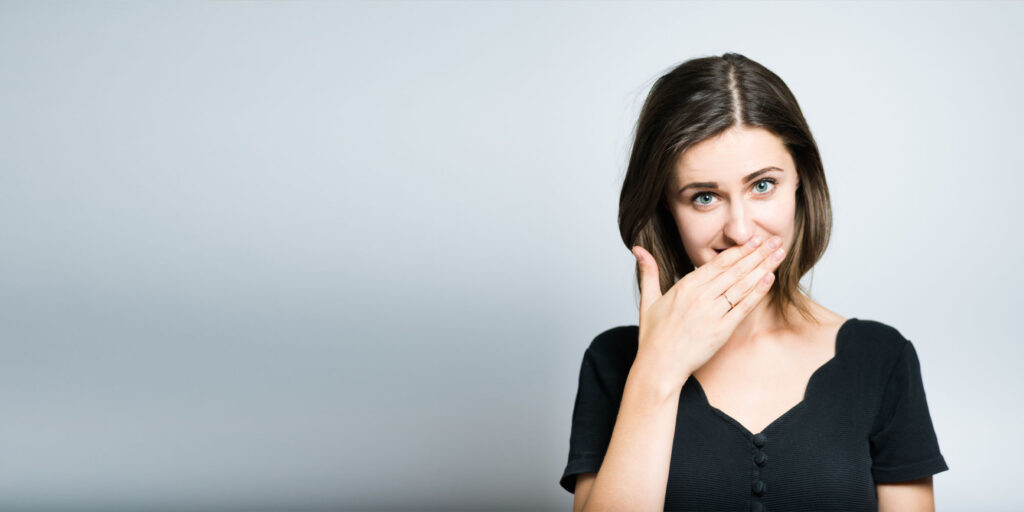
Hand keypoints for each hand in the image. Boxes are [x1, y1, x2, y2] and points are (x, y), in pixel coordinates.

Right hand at [630, 235, 786, 389]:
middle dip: (757, 253)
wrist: (659, 365)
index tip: (754, 238)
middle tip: (775, 240)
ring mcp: (711, 313)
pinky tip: (770, 279)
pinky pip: (742, 307)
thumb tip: (638, 248)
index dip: (739, 249)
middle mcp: (700, 296)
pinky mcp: (721, 330)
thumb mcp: (648, 299)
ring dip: (763, 267)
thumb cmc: (653, 336)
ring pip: (741, 285)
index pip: (718, 263)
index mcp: (685, 286)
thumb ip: (648, 271)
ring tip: (779, 254)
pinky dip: (757, 292)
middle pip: (734, 270)